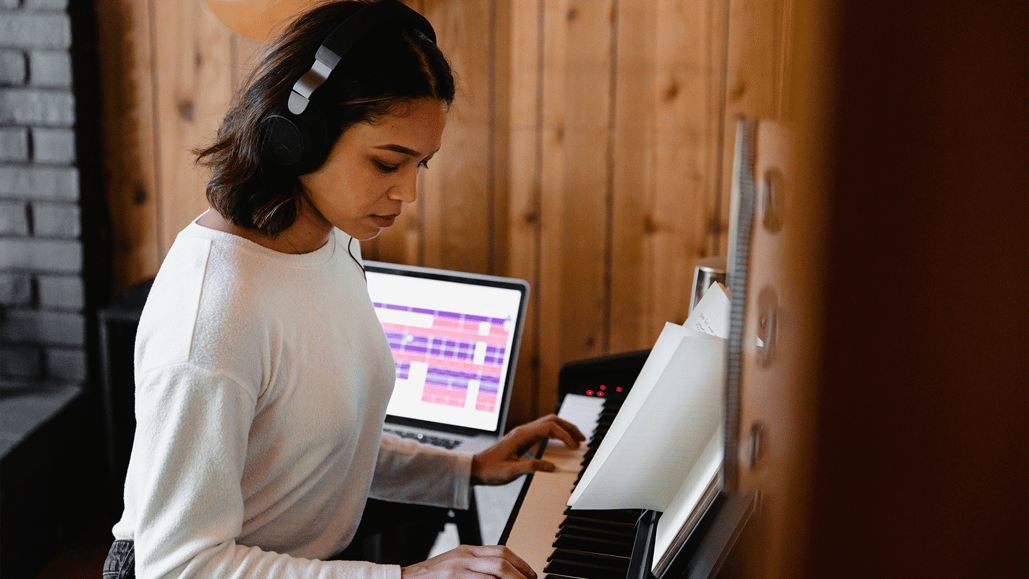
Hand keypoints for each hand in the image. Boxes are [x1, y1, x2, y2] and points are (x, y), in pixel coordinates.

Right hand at [401, 545, 536, 578]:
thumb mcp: (453, 566)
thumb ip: (475, 568)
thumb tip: (500, 575)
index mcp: (466, 551)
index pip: (501, 550)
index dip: (521, 563)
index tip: (531, 575)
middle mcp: (463, 556)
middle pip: (502, 560)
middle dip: (521, 574)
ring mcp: (457, 567)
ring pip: (495, 571)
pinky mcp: (450, 578)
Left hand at [471, 414, 585, 484]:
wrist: (475, 469)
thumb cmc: (490, 470)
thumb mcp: (511, 472)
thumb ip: (532, 468)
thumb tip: (551, 466)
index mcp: (521, 435)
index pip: (550, 428)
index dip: (565, 435)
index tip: (574, 446)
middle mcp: (522, 431)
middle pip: (551, 420)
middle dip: (568, 428)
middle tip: (581, 438)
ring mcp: (522, 434)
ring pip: (547, 424)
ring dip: (562, 429)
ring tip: (574, 440)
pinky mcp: (521, 439)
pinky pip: (542, 431)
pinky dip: (554, 434)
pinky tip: (559, 443)